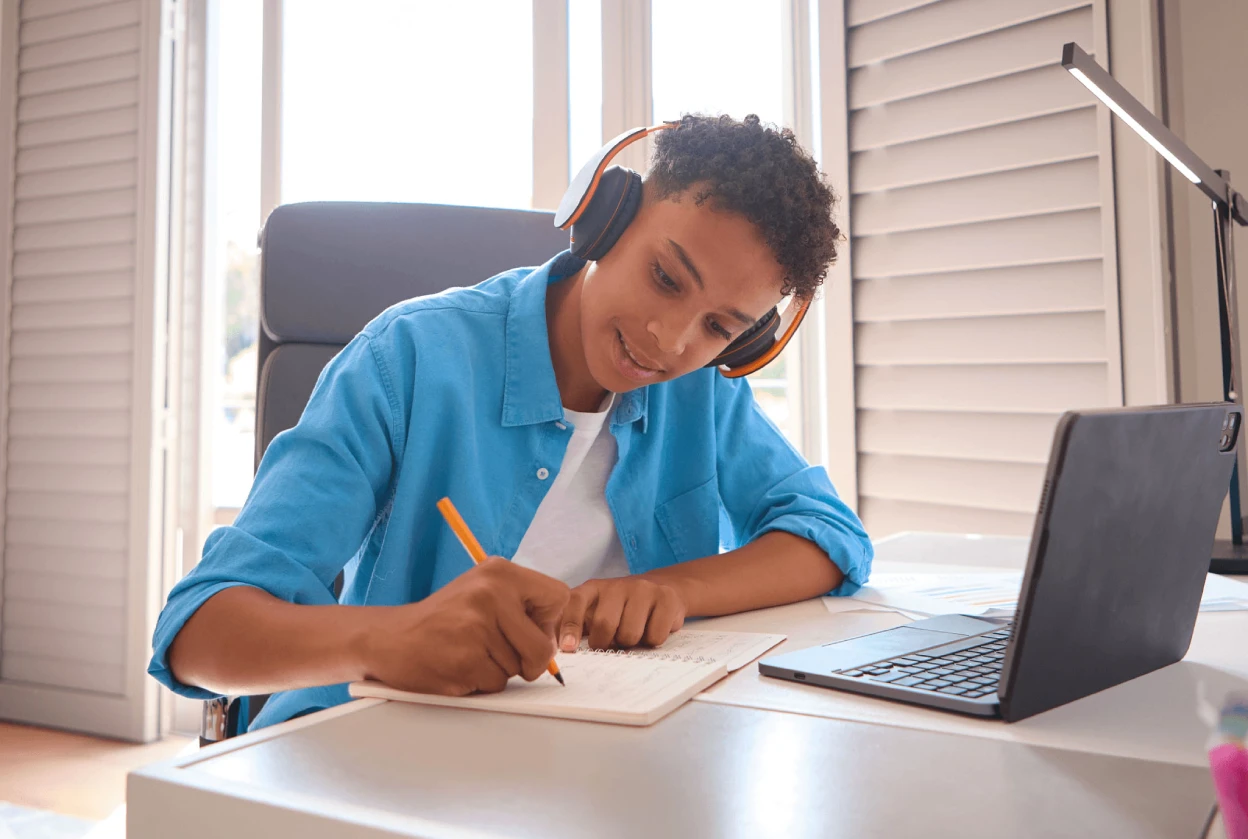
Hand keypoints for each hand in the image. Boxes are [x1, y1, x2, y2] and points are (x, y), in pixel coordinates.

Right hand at [362, 558, 568, 695]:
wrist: (388, 638)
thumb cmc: (442, 619)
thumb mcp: (483, 592)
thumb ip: (522, 607)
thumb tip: (556, 642)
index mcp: (499, 572)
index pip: (558, 597)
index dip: (549, 622)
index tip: (530, 629)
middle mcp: (490, 593)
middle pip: (543, 645)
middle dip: (530, 660)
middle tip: (502, 653)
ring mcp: (476, 627)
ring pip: (519, 668)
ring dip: (499, 670)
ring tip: (470, 652)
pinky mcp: (465, 660)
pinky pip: (496, 685)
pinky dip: (482, 682)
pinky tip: (459, 665)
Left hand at [558, 575, 687, 651]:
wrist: (663, 588)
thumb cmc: (621, 608)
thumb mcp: (595, 610)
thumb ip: (575, 626)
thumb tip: (556, 649)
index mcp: (593, 588)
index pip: (575, 603)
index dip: (569, 627)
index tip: (568, 648)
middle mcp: (617, 585)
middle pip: (604, 624)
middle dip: (605, 643)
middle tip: (611, 643)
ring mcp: (643, 589)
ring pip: (630, 635)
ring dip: (630, 644)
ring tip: (633, 633)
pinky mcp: (666, 598)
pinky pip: (655, 636)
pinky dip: (651, 642)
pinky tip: (651, 629)